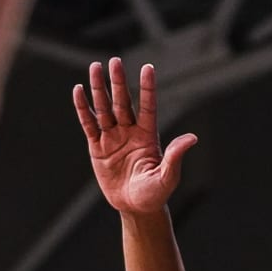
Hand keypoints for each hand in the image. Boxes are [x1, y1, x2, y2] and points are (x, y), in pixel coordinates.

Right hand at [73, 58, 197, 215]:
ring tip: (95, 67)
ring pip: (105, 109)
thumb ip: (175, 156)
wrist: (135, 208)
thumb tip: (192, 138)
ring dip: (99, 89)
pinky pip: (89, 124)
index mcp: (148, 136)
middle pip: (122, 102)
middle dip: (118, 83)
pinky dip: (84, 109)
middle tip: (115, 61)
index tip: (148, 67)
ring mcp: (113, 138)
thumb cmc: (155, 194)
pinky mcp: (98, 148)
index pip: (148, 107)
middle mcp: (130, 132)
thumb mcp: (168, 177)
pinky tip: (79, 91)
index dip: (147, 88)